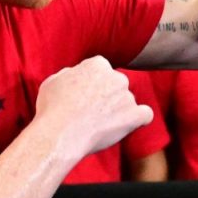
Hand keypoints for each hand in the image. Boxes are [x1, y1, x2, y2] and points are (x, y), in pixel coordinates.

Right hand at [35, 56, 152, 157]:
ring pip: (127, 101)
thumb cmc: (52, 108)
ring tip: (97, 127)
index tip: (84, 97)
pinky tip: (129, 124)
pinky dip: (138, 119)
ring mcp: (127, 96)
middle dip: (107, 97)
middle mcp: (116, 77)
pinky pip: (145, 115)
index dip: (92, 84)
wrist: (60, 133)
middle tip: (90, 113)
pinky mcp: (134, 116)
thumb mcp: (54, 81)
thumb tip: (76, 75)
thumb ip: (71, 74)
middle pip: (116, 85)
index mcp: (98, 64)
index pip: (101, 71)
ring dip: (118, 111)